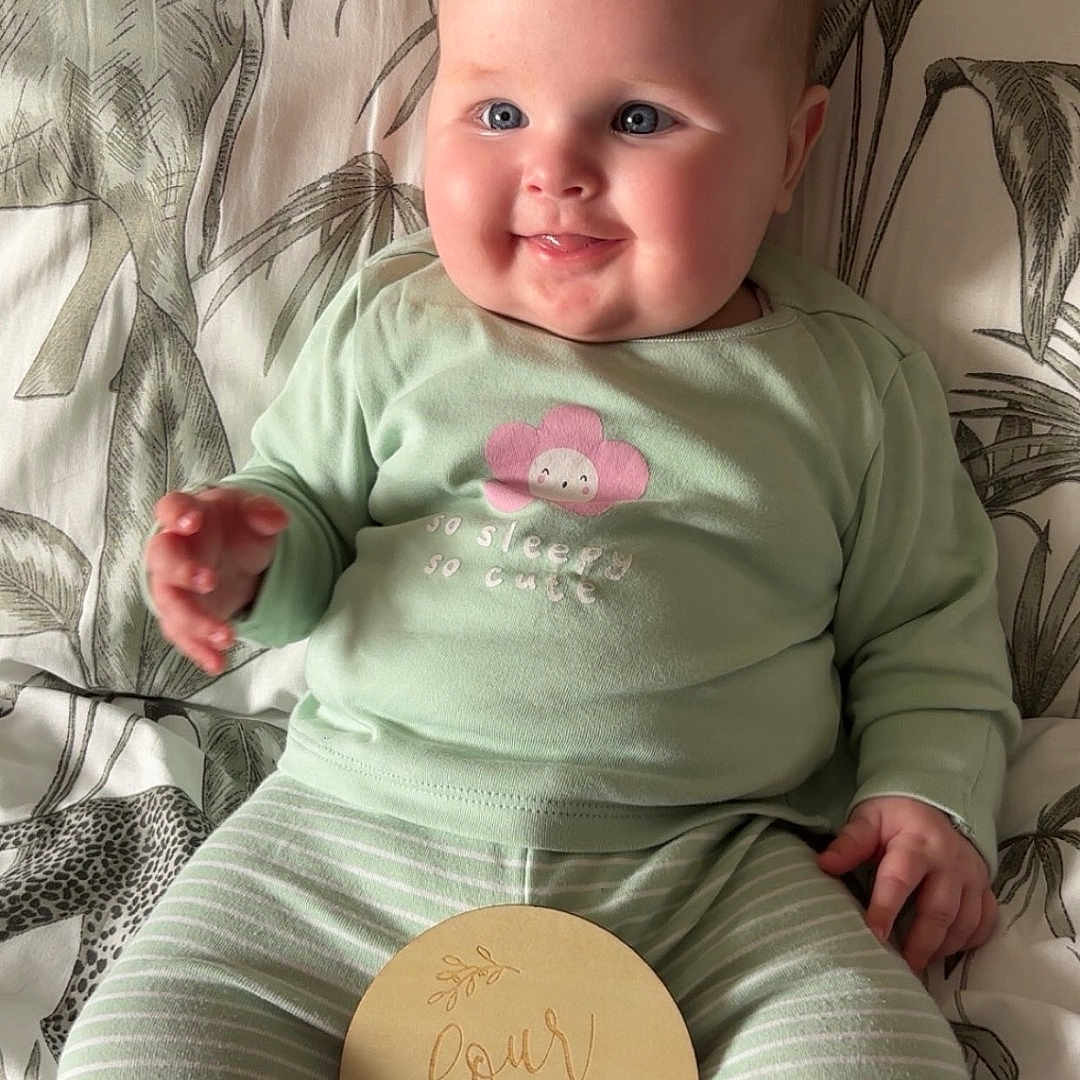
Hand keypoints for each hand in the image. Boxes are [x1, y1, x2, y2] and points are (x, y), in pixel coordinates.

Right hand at [145, 487, 288, 674]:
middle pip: (163, 559)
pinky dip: (199, 650)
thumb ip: (263, 511)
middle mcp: (172, 549)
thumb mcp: (256, 513)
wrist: (236, 549)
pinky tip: (217, 663)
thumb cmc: (238, 524)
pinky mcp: (183, 613)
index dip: (177, 514)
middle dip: (181, 571)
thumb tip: (275, 517)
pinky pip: (183, 634)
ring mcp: (174, 584)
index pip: (172, 507)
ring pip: (171, 604)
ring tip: (226, 637)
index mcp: (189, 514)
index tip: (190, 523)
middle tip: (209, 582)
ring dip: (194, 622)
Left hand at [817, 795, 997, 972]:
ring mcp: (972, 876)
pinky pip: (985, 921)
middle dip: (920, 942)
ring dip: (943, 947)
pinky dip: (969, 942)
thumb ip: (850, 843)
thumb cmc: (894, 816)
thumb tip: (824, 865)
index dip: (886, 908)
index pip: (900, 879)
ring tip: (919, 964)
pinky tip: (948, 952)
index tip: (873, 935)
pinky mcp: (985, 887)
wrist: (935, 804)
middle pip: (938, 910)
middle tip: (902, 967)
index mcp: (916, 843)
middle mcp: (950, 861)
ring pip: (965, 921)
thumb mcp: (868, 819)